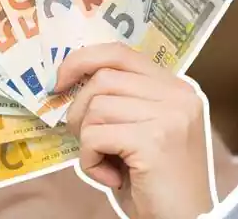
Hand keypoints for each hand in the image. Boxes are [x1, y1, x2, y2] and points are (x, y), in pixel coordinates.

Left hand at [56, 44, 214, 218]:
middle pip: (103, 79)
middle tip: (89, 143)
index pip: (121, 53)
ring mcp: (169, 115)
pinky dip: (90, 161)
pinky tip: (112, 177)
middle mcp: (178, 95)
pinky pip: (95, 137)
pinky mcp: (154, 140)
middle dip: (80, 111)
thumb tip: (71, 84)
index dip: (83, 59)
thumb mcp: (145, 132)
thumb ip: (125, 103)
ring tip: (109, 166)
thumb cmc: (158, 183)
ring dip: (88, 143)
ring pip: (96, 108)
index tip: (59, 80)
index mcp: (178, 88)